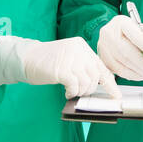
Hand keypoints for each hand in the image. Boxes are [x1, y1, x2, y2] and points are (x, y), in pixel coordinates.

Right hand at [0, 35, 120, 98]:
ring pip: (86, 82)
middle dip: (90, 89)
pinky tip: (66, 92)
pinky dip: (72, 92)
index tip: (116, 95)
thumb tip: (98, 83)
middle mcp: (78, 50)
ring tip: (72, 91)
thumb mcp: (68, 57)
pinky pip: (75, 86)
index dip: (110, 83)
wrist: (26, 58)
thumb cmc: (47, 61)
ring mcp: (70, 59)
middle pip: (95, 76)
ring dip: (80, 91)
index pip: (101, 66)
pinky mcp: (61, 70)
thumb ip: (82, 65)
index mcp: (82, 46)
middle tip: (81, 93)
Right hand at [98, 15, 142, 82]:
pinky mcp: (103, 59)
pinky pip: (117, 71)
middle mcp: (108, 33)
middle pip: (125, 51)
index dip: (142, 43)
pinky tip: (141, 75)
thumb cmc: (133, 32)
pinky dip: (131, 75)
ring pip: (121, 63)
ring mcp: (103, 47)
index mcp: (120, 22)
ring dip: (138, 73)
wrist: (117, 35)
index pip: (132, 33)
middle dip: (142, 64)